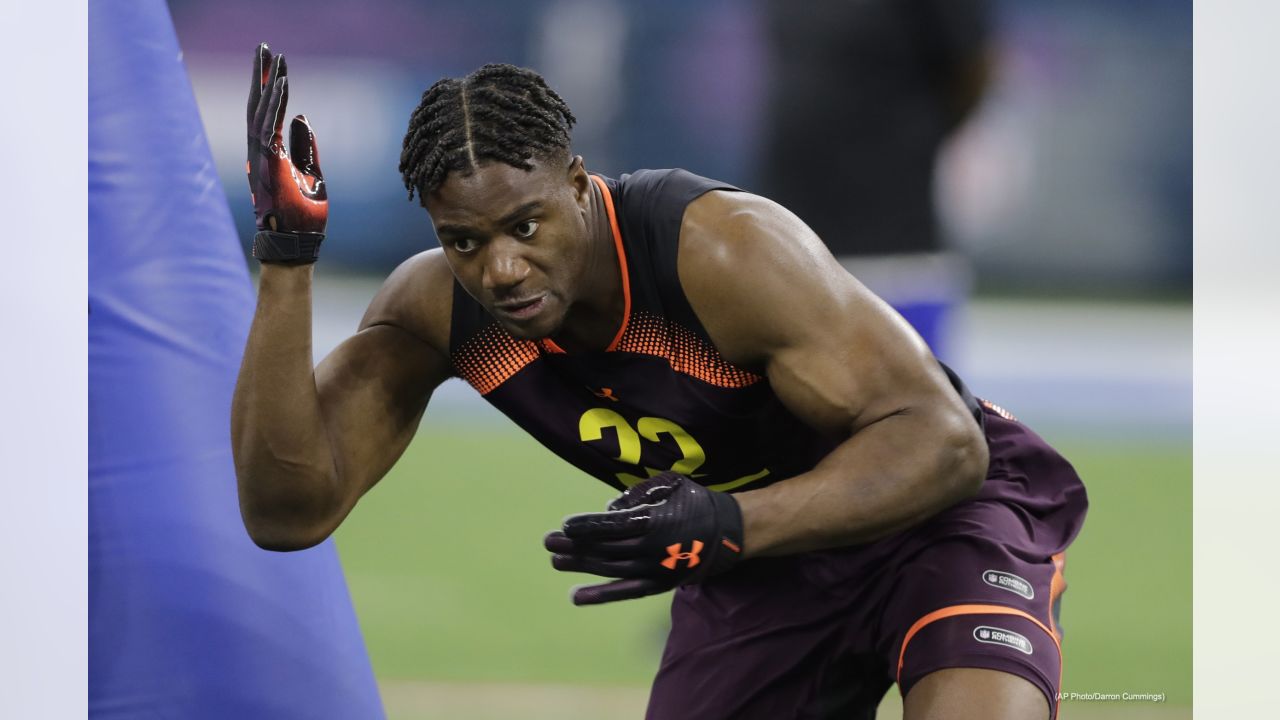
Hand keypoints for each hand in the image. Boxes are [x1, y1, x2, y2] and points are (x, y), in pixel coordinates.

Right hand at [246, 43, 326, 262]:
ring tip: (272, 56)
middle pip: (258, 106)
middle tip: (264, 48)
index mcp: (270, 155)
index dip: (272, 89)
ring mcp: (260, 158)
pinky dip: (275, 104)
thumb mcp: (312, 176)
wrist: (296, 245)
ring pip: (260, 112)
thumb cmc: (304, 218)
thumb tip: (301, 118)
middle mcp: (260, 153)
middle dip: (261, 75)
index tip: (277, 66)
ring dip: (267, 82)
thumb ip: (305, 148)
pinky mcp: (267, 164)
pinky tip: (282, 83)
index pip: (268, 115)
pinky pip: (269, 127)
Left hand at [544, 472, 744, 605]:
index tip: (565, 525)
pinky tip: (576, 596)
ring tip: (555, 561)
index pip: (610, 525)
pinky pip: (624, 592)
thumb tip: (608, 510)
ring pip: (609, 568)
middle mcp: (650, 548)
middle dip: (574, 546)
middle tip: (548, 542)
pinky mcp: (658, 584)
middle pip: (604, 548)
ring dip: (580, 566)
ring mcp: (654, 569)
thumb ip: (635, 496)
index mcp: (652, 521)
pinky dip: (599, 595)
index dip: (586, 526)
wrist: (728, 532)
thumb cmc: (693, 501)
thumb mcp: (667, 485)